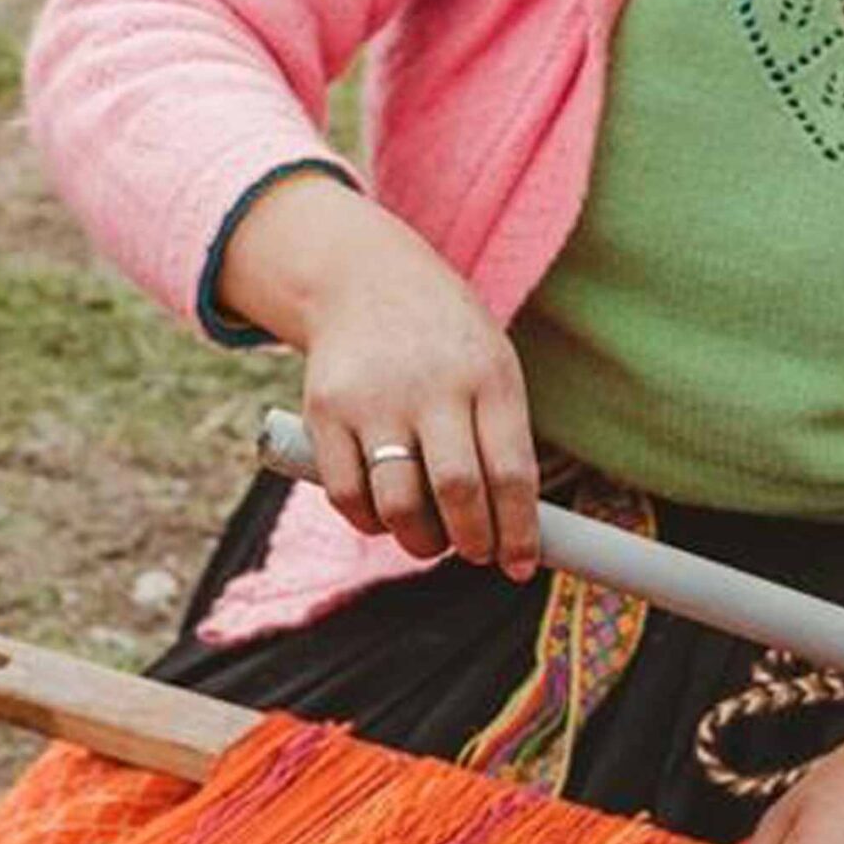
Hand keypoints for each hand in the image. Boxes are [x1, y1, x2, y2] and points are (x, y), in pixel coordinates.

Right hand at [215, 172, 539, 578]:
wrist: (364, 277)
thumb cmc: (444, 342)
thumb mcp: (490, 366)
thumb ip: (503, 440)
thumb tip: (513, 533)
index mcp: (488, 376)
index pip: (512, 473)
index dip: (519, 532)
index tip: (519, 566)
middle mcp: (432, 386)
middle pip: (458, 493)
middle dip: (472, 543)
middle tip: (475, 553)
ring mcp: (374, 398)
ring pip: (398, 504)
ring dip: (420, 542)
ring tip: (430, 539)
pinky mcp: (325, 411)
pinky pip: (347, 495)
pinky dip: (369, 522)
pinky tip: (384, 516)